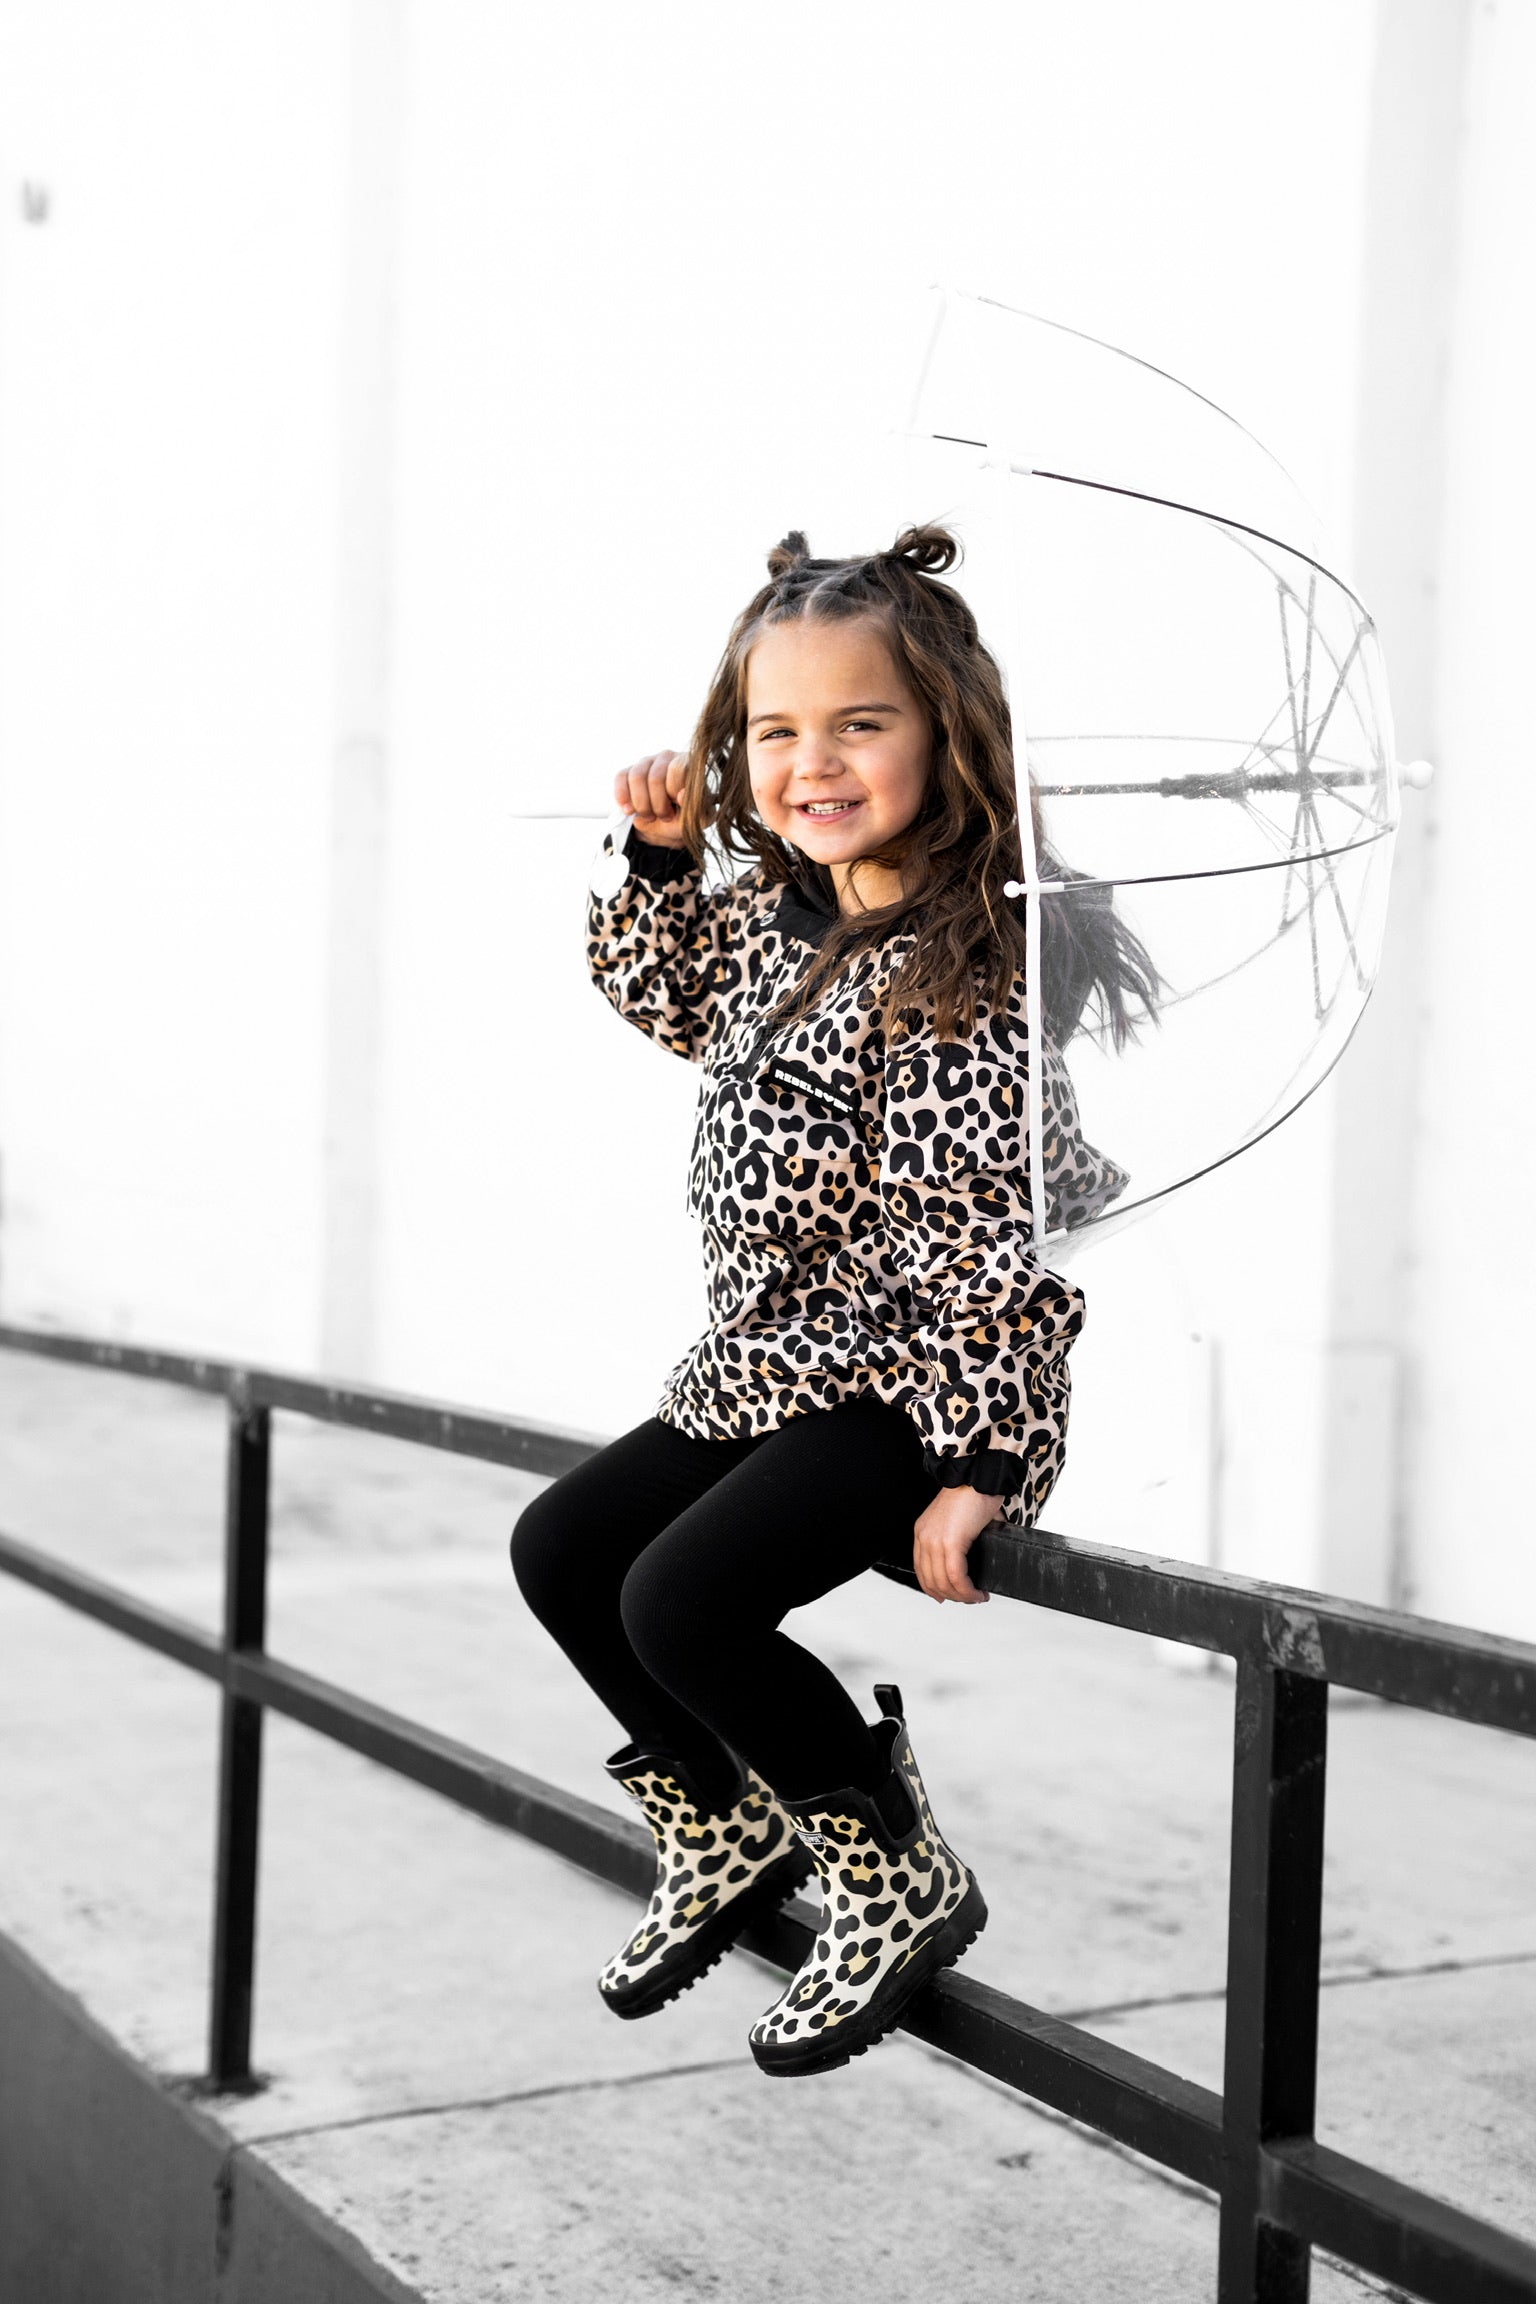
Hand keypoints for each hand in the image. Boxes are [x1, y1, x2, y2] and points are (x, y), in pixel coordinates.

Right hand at [615, 751, 689, 848]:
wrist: (666, 825)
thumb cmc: (687, 817)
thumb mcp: (699, 819)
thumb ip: (698, 809)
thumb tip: (682, 794)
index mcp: (689, 764)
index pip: (677, 769)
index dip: (673, 793)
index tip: (676, 808)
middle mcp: (668, 757)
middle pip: (655, 777)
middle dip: (657, 805)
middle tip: (663, 817)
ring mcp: (647, 762)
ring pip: (636, 778)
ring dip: (641, 805)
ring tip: (649, 816)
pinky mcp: (629, 770)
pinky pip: (621, 778)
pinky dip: (623, 798)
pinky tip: (629, 810)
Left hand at [912, 1483, 1001, 1603]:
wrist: (978, 1477)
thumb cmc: (973, 1495)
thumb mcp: (957, 1523)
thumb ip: (958, 1543)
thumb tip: (973, 1566)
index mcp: (923, 1532)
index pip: (921, 1570)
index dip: (934, 1588)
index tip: (948, 1597)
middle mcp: (924, 1537)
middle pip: (931, 1581)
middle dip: (952, 1596)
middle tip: (970, 1599)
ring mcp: (935, 1540)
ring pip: (944, 1583)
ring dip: (962, 1596)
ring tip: (977, 1597)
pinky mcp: (950, 1542)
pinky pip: (956, 1577)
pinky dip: (968, 1590)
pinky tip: (978, 1592)